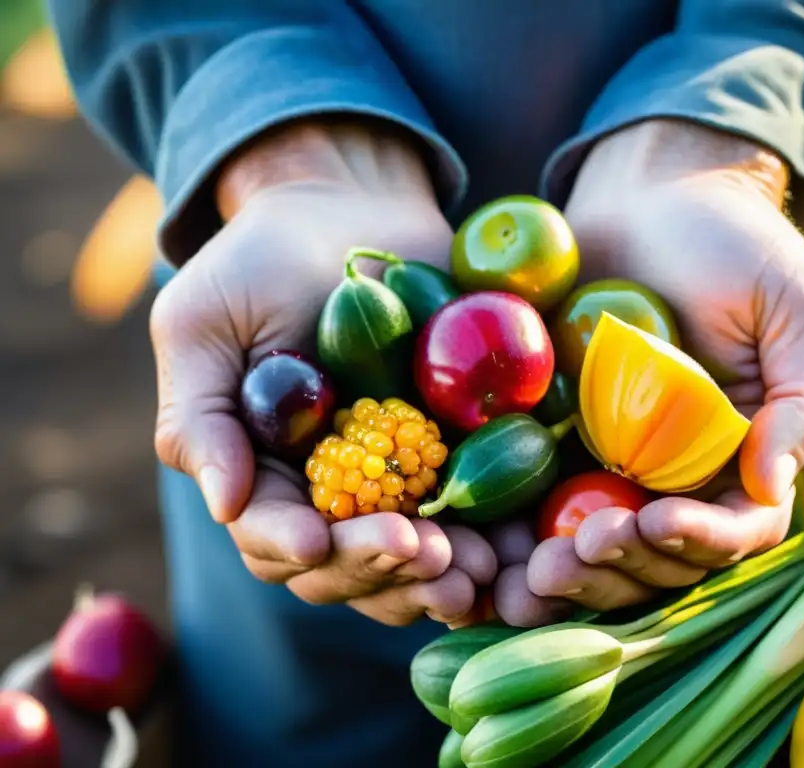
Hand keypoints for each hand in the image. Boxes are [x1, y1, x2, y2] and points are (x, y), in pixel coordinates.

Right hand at [150, 120, 496, 624]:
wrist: (352, 206)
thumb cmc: (260, 260)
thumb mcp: (202, 324)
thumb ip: (200, 415)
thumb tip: (224, 504)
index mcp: (264, 471)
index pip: (270, 535)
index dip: (291, 544)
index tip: (318, 541)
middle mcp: (330, 490)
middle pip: (345, 563)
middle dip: (378, 568)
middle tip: (420, 554)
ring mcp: (398, 477)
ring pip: (412, 558)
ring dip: (440, 577)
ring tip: (475, 570)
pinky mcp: (457, 453)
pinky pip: (476, 514)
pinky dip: (494, 540)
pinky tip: (516, 548)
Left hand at [502, 120, 803, 623]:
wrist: (646, 195)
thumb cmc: (733, 242)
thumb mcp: (794, 307)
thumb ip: (803, 397)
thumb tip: (779, 481)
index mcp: (746, 456)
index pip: (737, 528)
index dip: (702, 540)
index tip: (656, 520)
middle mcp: (682, 476)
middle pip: (659, 556)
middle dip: (620, 569)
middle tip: (569, 559)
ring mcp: (616, 463)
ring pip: (597, 548)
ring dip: (567, 574)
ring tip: (526, 576)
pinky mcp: (555, 444)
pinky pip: (538, 504)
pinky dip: (517, 540)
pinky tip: (488, 555)